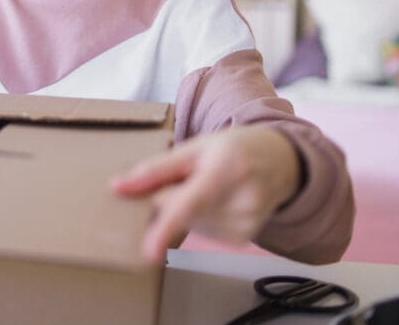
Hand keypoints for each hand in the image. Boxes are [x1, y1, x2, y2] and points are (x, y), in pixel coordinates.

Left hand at [110, 125, 300, 261]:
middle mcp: (240, 201)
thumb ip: (155, 169)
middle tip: (185, 180)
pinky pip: (202, 232)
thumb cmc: (233, 149)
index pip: (190, 203)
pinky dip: (199, 219)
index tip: (150, 251)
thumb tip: (117, 187)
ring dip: (185, 210)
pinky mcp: (243, 239)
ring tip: (208, 187)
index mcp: (226, 170)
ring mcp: (245, 224)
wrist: (280, 161)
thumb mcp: (194, 147)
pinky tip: (216, 202)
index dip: (166, 227)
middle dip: (168, 200)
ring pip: (189, 224)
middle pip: (181, 212)